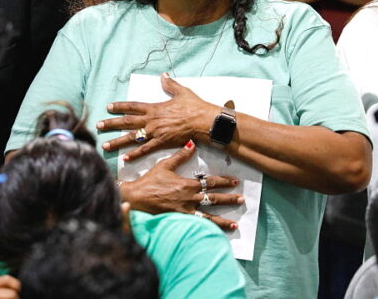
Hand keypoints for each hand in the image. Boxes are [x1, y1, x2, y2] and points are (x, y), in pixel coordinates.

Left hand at [100, 74, 219, 161]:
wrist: (203, 121)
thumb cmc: (194, 106)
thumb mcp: (181, 92)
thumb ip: (170, 84)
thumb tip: (163, 75)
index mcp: (154, 108)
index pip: (132, 107)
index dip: (119, 107)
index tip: (109, 107)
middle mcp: (151, 120)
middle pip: (127, 122)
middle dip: (111, 124)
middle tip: (98, 125)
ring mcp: (155, 133)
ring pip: (132, 138)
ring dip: (117, 142)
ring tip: (105, 145)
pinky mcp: (162, 143)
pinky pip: (145, 150)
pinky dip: (134, 155)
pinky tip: (124, 159)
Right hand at [120, 140, 243, 230]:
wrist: (136, 198)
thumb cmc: (149, 181)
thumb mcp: (165, 165)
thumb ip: (180, 155)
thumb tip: (192, 143)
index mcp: (187, 184)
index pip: (211, 182)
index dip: (224, 181)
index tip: (235, 182)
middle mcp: (189, 198)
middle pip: (214, 199)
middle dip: (229, 199)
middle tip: (242, 200)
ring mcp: (185, 211)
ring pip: (208, 217)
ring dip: (223, 220)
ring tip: (235, 225)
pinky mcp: (179, 221)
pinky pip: (196, 226)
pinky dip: (207, 229)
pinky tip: (216, 234)